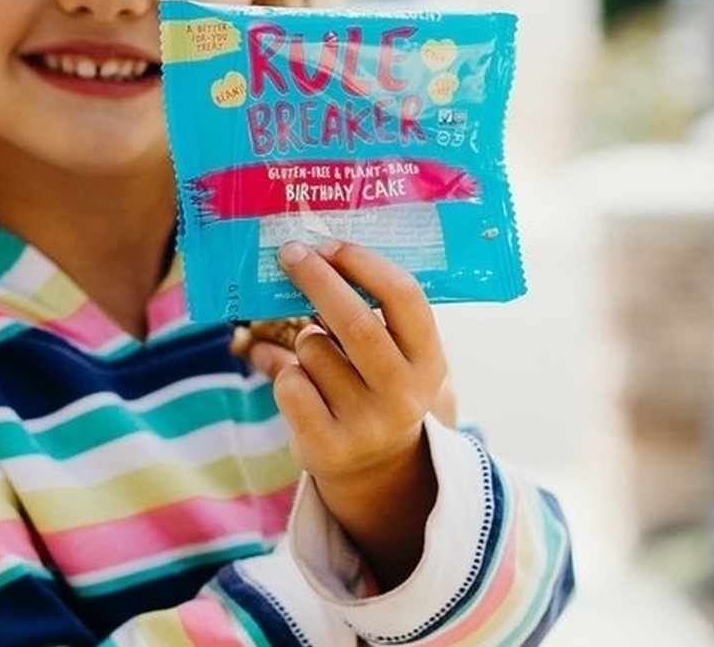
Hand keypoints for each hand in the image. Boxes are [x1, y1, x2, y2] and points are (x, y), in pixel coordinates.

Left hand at [259, 238, 449, 587]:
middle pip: (356, 322)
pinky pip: (290, 383)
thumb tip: (304, 256)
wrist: (376, 469)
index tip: (330, 243)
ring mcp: (367, 425)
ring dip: (303, 339)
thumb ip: (365, 310)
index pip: (404, 298)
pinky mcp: (328, 447)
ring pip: (313, 350)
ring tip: (318, 357)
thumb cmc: (377, 387)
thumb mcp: (393, 354)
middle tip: (291, 253)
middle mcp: (404, 395)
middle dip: (318, 279)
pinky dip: (285, 374)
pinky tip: (304, 387)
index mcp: (428, 362)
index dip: (364, 264)